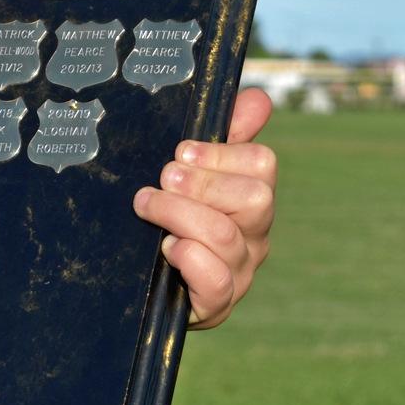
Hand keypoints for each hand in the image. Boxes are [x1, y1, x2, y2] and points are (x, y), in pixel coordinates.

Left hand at [133, 87, 275, 329]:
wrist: (143, 281)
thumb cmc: (171, 215)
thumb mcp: (191, 172)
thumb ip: (226, 135)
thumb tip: (258, 99)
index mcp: (252, 196)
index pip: (261, 164)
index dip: (220, 153)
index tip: (181, 151)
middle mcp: (255, 235)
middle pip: (255, 198)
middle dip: (199, 182)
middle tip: (162, 179)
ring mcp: (241, 272)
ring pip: (224, 235)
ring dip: (177, 214)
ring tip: (148, 206)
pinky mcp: (218, 305)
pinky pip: (215, 281)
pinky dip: (188, 259)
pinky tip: (166, 249)